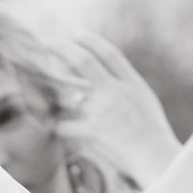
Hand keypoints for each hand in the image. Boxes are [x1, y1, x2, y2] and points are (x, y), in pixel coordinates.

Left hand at [60, 33, 179, 191]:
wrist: (156, 158)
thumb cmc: (153, 135)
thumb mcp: (145, 102)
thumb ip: (127, 87)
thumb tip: (112, 77)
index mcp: (131, 83)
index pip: (108, 53)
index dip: (90, 40)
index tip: (75, 34)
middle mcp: (115, 91)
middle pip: (84, 61)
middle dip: (62, 48)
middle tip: (47, 43)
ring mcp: (102, 110)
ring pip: (67, 88)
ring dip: (50, 82)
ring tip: (36, 78)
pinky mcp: (91, 131)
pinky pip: (63, 124)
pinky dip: (52, 123)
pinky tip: (45, 122)